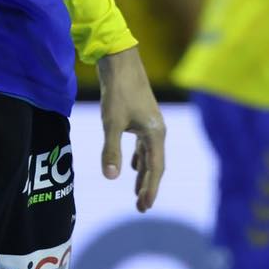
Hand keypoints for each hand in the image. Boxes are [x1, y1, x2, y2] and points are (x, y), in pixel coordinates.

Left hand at [96, 47, 165, 212]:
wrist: (120, 61)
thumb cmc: (117, 91)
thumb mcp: (111, 122)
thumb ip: (111, 150)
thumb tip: (111, 177)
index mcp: (155, 134)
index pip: (156, 169)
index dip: (151, 189)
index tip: (145, 207)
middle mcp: (157, 130)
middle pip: (155, 165)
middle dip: (148, 186)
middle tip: (141, 207)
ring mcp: (150, 124)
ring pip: (149, 156)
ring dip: (143, 174)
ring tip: (137, 192)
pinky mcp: (141, 118)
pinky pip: (144, 146)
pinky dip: (139, 159)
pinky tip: (131, 167)